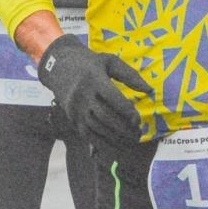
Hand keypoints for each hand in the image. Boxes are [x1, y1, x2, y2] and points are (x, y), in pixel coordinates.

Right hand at [37, 35, 151, 146]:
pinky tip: (116, 146)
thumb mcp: (109, 62)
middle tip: (138, 134)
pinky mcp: (72, 119)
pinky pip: (88, 135)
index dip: (127, 111)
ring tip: (131, 140)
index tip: (138, 120)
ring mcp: (76, 109)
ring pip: (97, 128)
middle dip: (123, 128)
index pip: (113, 98)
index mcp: (94, 79)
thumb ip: (130, 75)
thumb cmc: (89, 63)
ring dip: (115, 137)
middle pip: (105, 116)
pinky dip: (102, 144)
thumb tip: (149, 90)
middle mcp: (83, 95)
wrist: (58, 67)